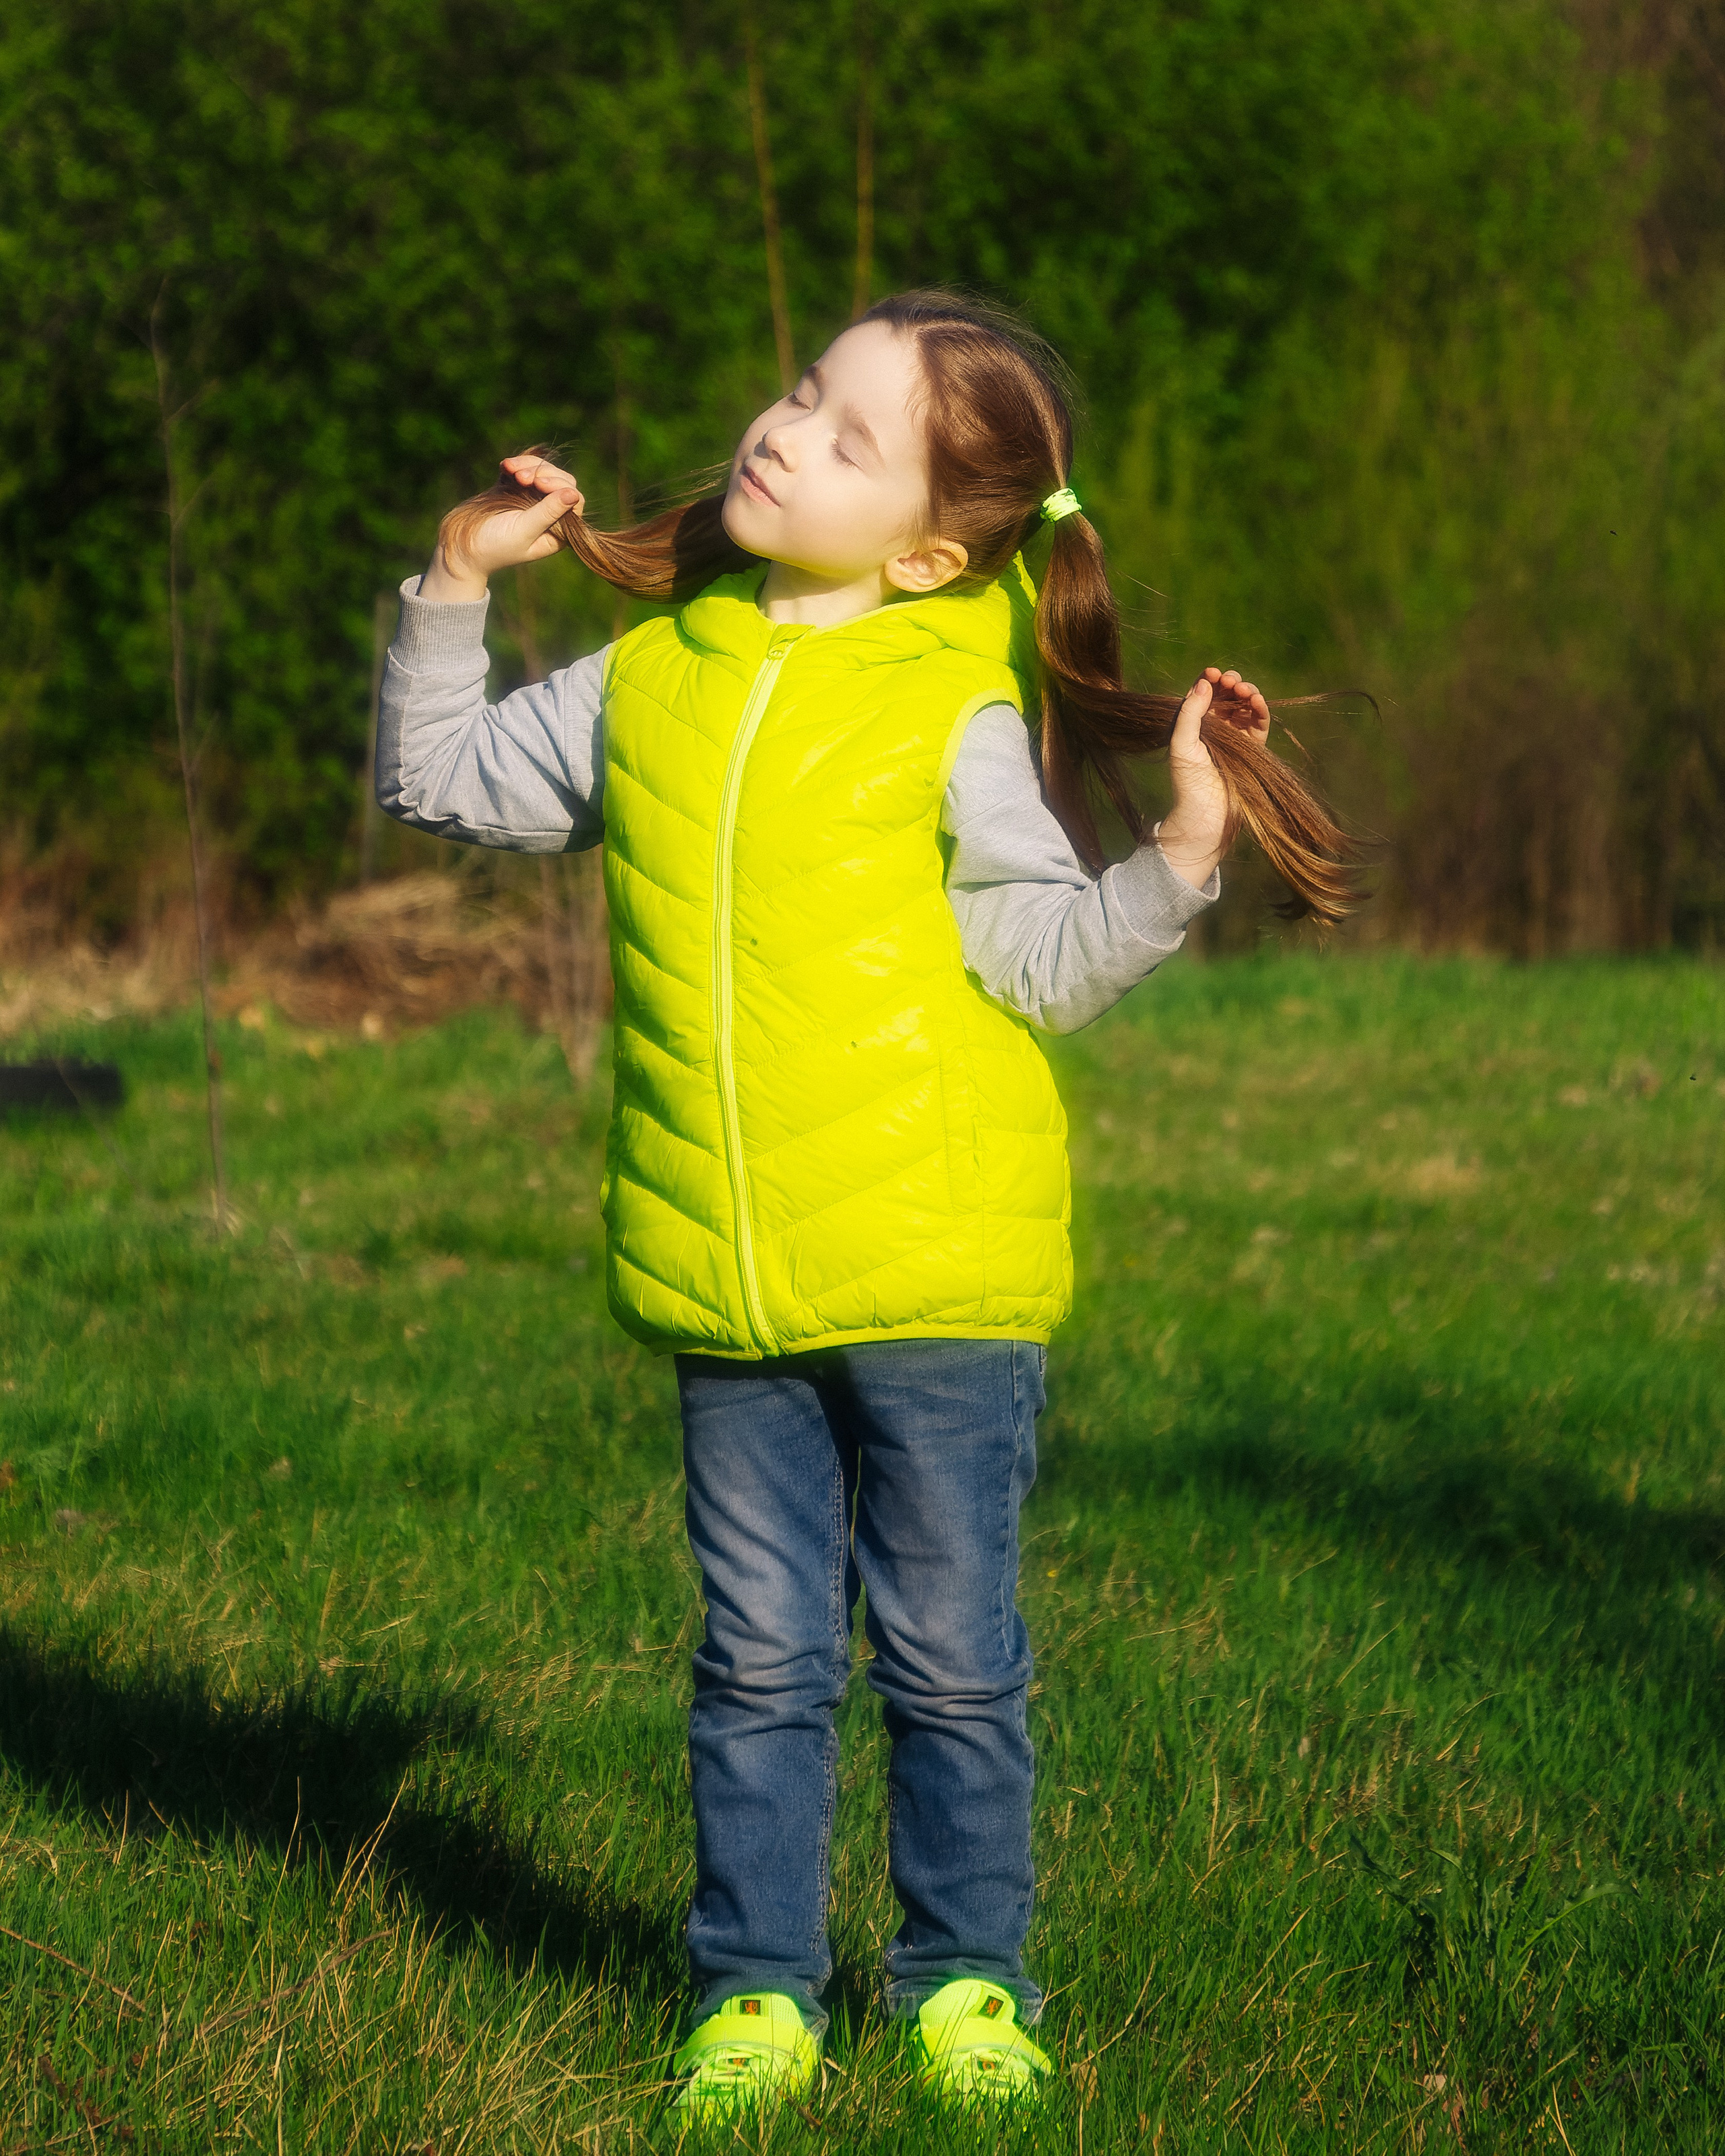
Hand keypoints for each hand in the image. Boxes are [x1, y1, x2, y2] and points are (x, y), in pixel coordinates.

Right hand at [419, 454, 585, 601]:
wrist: (462, 548)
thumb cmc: (493, 546)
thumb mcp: (522, 531)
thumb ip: (547, 513)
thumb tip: (573, 494)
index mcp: (557, 532)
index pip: (574, 501)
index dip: (560, 486)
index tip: (539, 483)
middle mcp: (548, 516)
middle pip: (560, 482)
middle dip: (543, 473)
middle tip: (520, 478)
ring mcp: (531, 501)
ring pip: (543, 472)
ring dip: (528, 466)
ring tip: (509, 469)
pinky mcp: (514, 489)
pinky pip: (524, 469)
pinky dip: (516, 464)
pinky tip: (504, 467)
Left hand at [1155, 666, 1270, 888]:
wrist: (1205, 816)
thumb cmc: (1188, 783)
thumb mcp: (1182, 744)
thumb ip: (1190, 713)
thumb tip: (1203, 682)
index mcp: (1193, 726)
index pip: (1203, 695)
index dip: (1209, 681)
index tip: (1212, 673)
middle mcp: (1214, 729)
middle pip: (1225, 697)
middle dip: (1230, 685)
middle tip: (1231, 681)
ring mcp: (1235, 738)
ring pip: (1244, 707)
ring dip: (1246, 693)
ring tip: (1244, 689)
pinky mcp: (1252, 749)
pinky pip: (1259, 724)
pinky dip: (1260, 710)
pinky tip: (1257, 701)